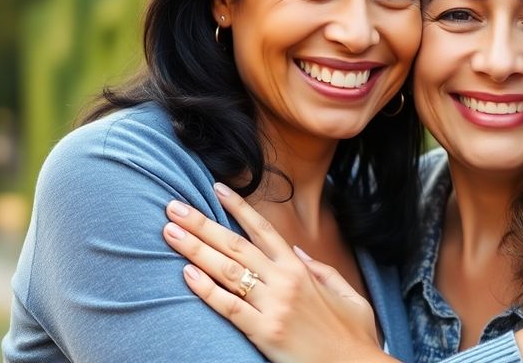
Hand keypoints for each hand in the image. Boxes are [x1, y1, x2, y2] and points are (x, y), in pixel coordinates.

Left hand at [161, 183, 394, 362]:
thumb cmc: (352, 333)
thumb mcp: (346, 292)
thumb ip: (320, 269)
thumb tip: (296, 250)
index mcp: (301, 269)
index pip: (263, 230)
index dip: (238, 207)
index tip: (216, 188)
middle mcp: (285, 281)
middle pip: (236, 245)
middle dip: (202, 223)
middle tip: (174, 206)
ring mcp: (274, 306)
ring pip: (227, 270)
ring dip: (195, 249)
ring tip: (170, 232)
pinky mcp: (264, 332)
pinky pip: (229, 306)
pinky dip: (206, 289)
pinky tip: (186, 273)